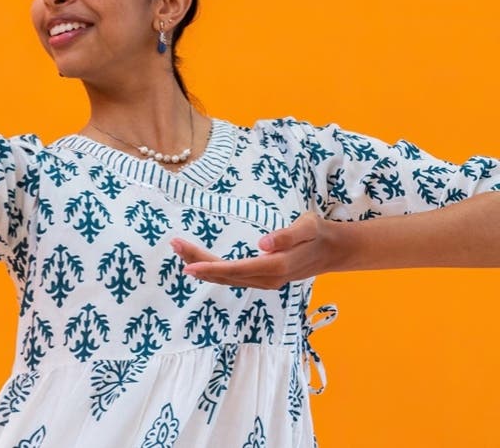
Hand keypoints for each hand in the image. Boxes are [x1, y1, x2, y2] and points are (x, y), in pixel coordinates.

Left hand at [171, 212, 337, 288]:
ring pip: (228, 277)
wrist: (334, 250)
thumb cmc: (319, 234)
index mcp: (276, 266)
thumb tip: (262, 244)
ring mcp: (265, 281)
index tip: (188, 265)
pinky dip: (214, 270)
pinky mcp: (263, 278)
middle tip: (175, 245)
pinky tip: (200, 264)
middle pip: (226, 275)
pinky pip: (234, 277)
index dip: (211, 268)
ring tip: (180, 250)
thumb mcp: (309, 227)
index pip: (237, 270)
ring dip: (203, 266)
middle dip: (198, 262)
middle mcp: (268, 278)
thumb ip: (287, 235)